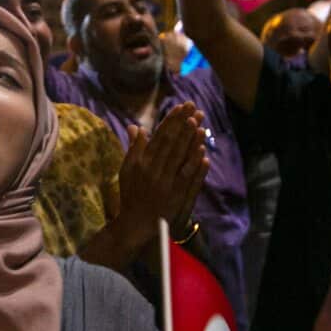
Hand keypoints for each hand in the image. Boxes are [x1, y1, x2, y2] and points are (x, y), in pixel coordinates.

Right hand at [115, 102, 210, 247]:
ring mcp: (169, 183)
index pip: (160, 137)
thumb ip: (133, 147)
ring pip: (182, 157)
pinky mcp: (179, 195)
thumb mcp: (126, 169)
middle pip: (173, 143)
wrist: (137, 224)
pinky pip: (189, 177)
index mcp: (143, 162)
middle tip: (195, 108)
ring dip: (192, 140)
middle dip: (184, 124)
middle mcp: (156, 170)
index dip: (171, 121)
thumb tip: (135, 126)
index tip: (181, 107)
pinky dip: (196, 164)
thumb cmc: (131, 194)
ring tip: (201, 124)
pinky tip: (203, 151)